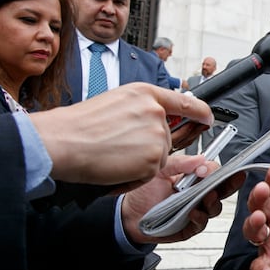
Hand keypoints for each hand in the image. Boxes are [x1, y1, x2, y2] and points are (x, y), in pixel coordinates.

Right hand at [30, 83, 213, 186]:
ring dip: (141, 162)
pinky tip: (114, 166)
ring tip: (113, 154)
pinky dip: (134, 176)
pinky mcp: (154, 160)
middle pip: (169, 137)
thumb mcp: (116, 102)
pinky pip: (151, 173)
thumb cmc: (79, 125)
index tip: (208, 119)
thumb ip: (143, 107)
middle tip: (119, 146)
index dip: (202, 113)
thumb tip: (163, 116)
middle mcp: (156, 112)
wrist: (62, 142)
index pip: (187, 102)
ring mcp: (158, 136)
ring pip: (160, 156)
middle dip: (150, 147)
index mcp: (146, 94)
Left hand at [120, 154, 245, 243]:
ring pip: (215, 207)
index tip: (209, 168)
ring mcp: (196, 211)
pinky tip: (192, 212)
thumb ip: (180, 163)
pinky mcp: (190, 227)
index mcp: (193, 179)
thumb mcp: (160, 170)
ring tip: (207, 196)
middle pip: (222, 189)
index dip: (216, 170)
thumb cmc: (143, 192)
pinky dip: (199, 217)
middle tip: (234, 178)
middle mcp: (198, 195)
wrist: (128, 215)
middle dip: (231, 183)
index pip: (214, 173)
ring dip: (213, 201)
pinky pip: (201, 223)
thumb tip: (201, 159)